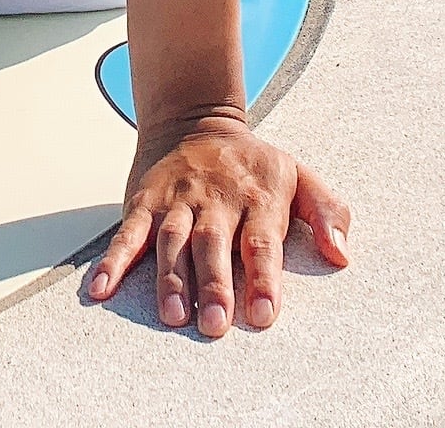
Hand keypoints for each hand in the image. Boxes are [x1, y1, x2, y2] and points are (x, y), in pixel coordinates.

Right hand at [87, 112, 349, 335]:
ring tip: (172, 314)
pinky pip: (128, 233)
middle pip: (213, 245)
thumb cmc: (252, 163)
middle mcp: (215, 201)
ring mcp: (176, 202)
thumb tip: (341, 255)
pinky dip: (113, 260)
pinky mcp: (144, 202)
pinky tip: (103, 289)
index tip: (263, 313)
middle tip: (214, 324)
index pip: (261, 242)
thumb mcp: (299, 175)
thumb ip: (328, 212)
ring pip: (172, 241)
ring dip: (170, 278)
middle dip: (213, 285)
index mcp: (257, 198)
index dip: (262, 278)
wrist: (194, 118)